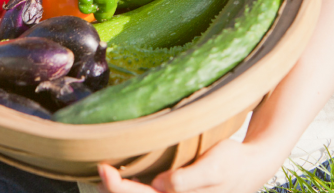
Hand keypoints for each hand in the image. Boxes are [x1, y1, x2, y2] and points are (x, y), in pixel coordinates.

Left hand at [98, 139, 280, 192]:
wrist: (253, 165)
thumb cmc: (234, 163)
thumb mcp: (215, 167)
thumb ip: (188, 180)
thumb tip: (160, 185)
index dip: (118, 187)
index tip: (104, 168)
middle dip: (115, 188)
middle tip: (100, 167)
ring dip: (122, 189)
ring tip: (107, 172)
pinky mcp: (178, 191)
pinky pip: (151, 192)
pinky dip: (136, 185)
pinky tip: (127, 174)